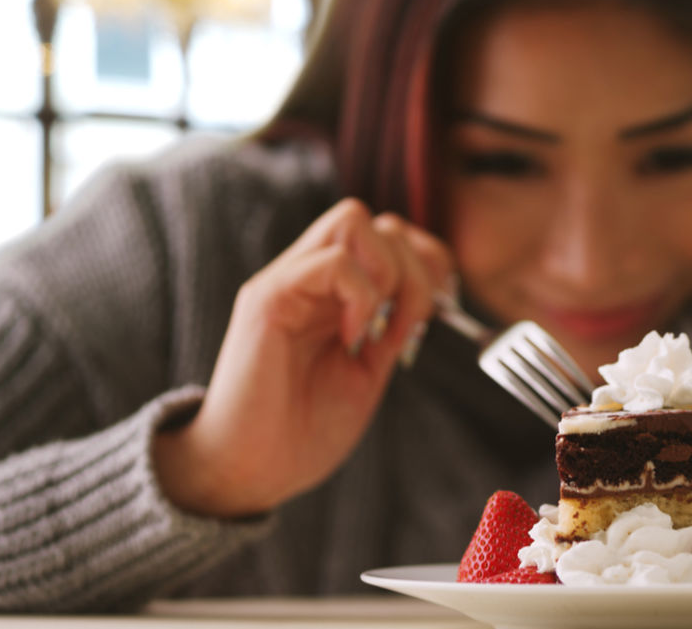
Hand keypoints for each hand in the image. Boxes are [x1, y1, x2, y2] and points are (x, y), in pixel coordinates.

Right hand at [153, 198, 451, 516]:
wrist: (252, 470)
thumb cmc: (303, 430)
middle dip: (415, 270)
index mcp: (336, 294)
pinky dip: (361, 297)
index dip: (428, 261)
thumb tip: (431, 297)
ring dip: (389, 276)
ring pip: (354, 220)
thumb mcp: (367, 372)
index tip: (439, 309)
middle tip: (407, 330)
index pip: (391, 234)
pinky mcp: (268, 297)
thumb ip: (391, 328)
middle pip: (378, 221)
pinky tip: (352, 339)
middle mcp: (309, 277)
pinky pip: (332, 262)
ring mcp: (287, 281)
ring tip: (379, 332)